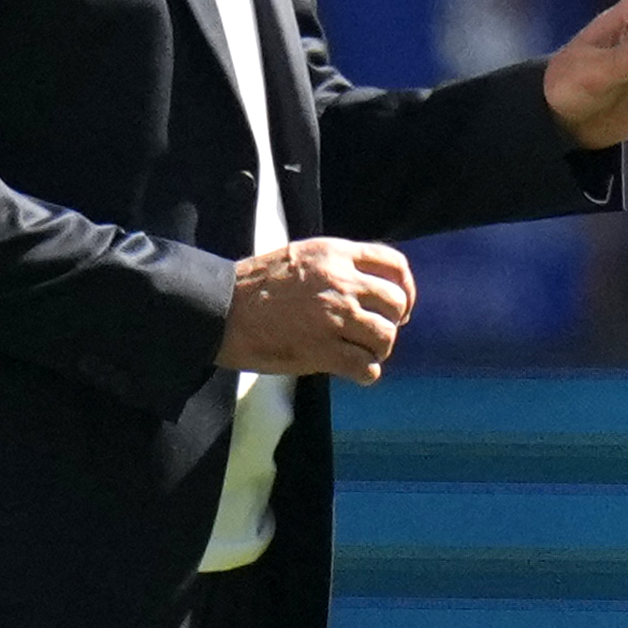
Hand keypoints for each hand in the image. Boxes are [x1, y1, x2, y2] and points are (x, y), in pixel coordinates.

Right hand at [215, 236, 417, 383]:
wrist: (222, 309)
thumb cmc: (257, 285)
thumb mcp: (303, 255)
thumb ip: (339, 264)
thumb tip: (372, 286)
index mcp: (336, 254)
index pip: (395, 264)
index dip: (406, 287)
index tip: (399, 305)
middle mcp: (341, 282)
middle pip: (397, 302)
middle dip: (392, 321)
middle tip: (376, 333)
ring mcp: (333, 317)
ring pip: (386, 336)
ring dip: (378, 348)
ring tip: (361, 352)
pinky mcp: (322, 351)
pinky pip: (366, 367)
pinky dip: (365, 372)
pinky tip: (352, 370)